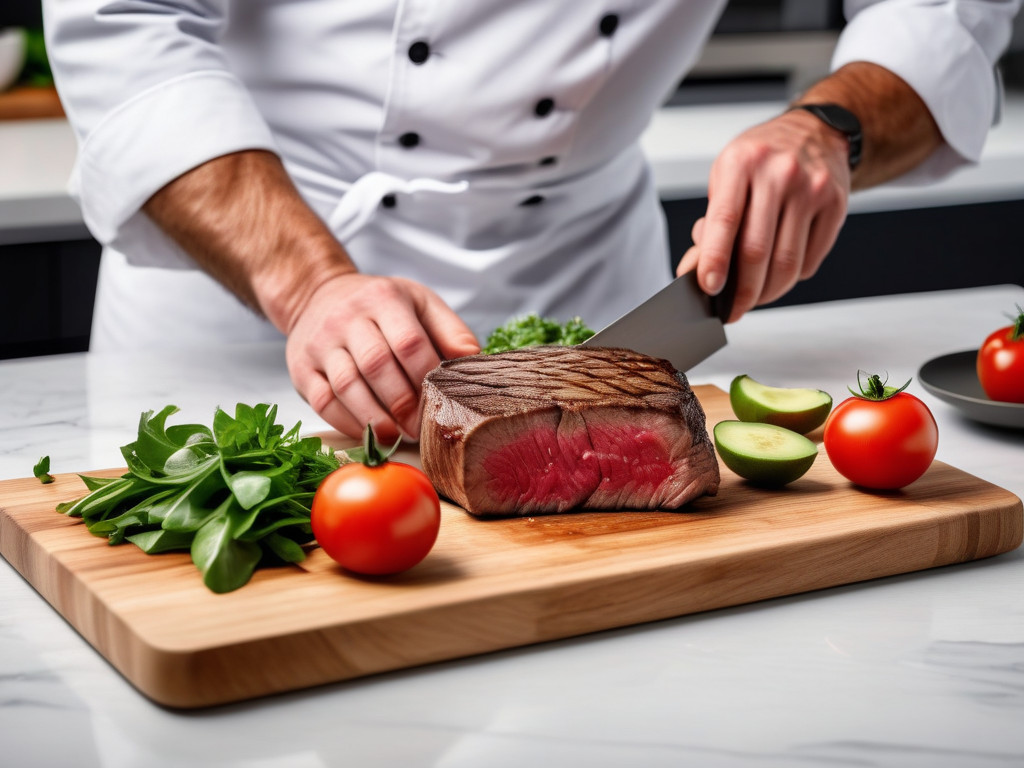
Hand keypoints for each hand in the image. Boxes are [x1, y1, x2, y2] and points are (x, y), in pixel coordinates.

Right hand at [285, 273, 479, 441]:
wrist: (317, 295)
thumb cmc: (378, 305)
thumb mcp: (419, 302)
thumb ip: (449, 329)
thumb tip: (474, 361)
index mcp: (383, 299)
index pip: (408, 341)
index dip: (426, 376)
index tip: (440, 402)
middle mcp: (347, 318)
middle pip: (376, 365)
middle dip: (403, 403)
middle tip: (421, 429)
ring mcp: (320, 343)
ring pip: (346, 385)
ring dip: (375, 418)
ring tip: (397, 436)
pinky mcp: (302, 368)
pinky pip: (323, 401)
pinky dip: (347, 422)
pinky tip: (369, 434)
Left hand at [676, 108, 850, 321]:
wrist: (815, 131)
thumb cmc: (761, 159)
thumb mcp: (726, 177)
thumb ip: (711, 223)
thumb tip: (694, 271)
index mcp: (742, 163)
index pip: (725, 221)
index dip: (715, 260)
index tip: (709, 288)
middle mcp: (779, 173)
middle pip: (758, 251)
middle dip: (742, 292)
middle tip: (732, 310)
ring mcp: (812, 189)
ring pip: (788, 263)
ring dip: (768, 292)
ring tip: (755, 298)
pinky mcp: (836, 205)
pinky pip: (810, 260)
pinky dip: (792, 277)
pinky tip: (781, 271)